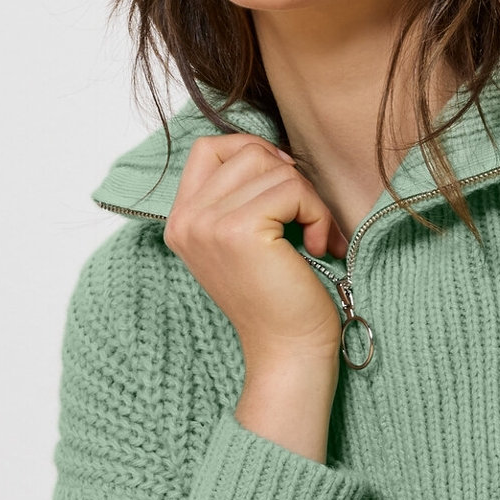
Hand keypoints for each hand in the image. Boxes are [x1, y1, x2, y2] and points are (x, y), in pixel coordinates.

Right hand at [163, 132, 343, 461]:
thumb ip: (241, 195)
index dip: (253, 153)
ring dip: (308, 199)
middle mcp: (185, 221)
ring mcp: (206, 224)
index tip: (283, 189)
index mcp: (181, 221)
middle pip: (245, 151)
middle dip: (288, 179)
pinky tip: (319, 247)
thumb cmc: (279, 297)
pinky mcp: (238, 230)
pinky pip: (292, 189)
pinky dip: (317, 214)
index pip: (209, 148)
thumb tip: (274, 151)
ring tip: (312, 237)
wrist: (288, 351)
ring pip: (272, 168)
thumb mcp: (247, 238)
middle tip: (304, 220)